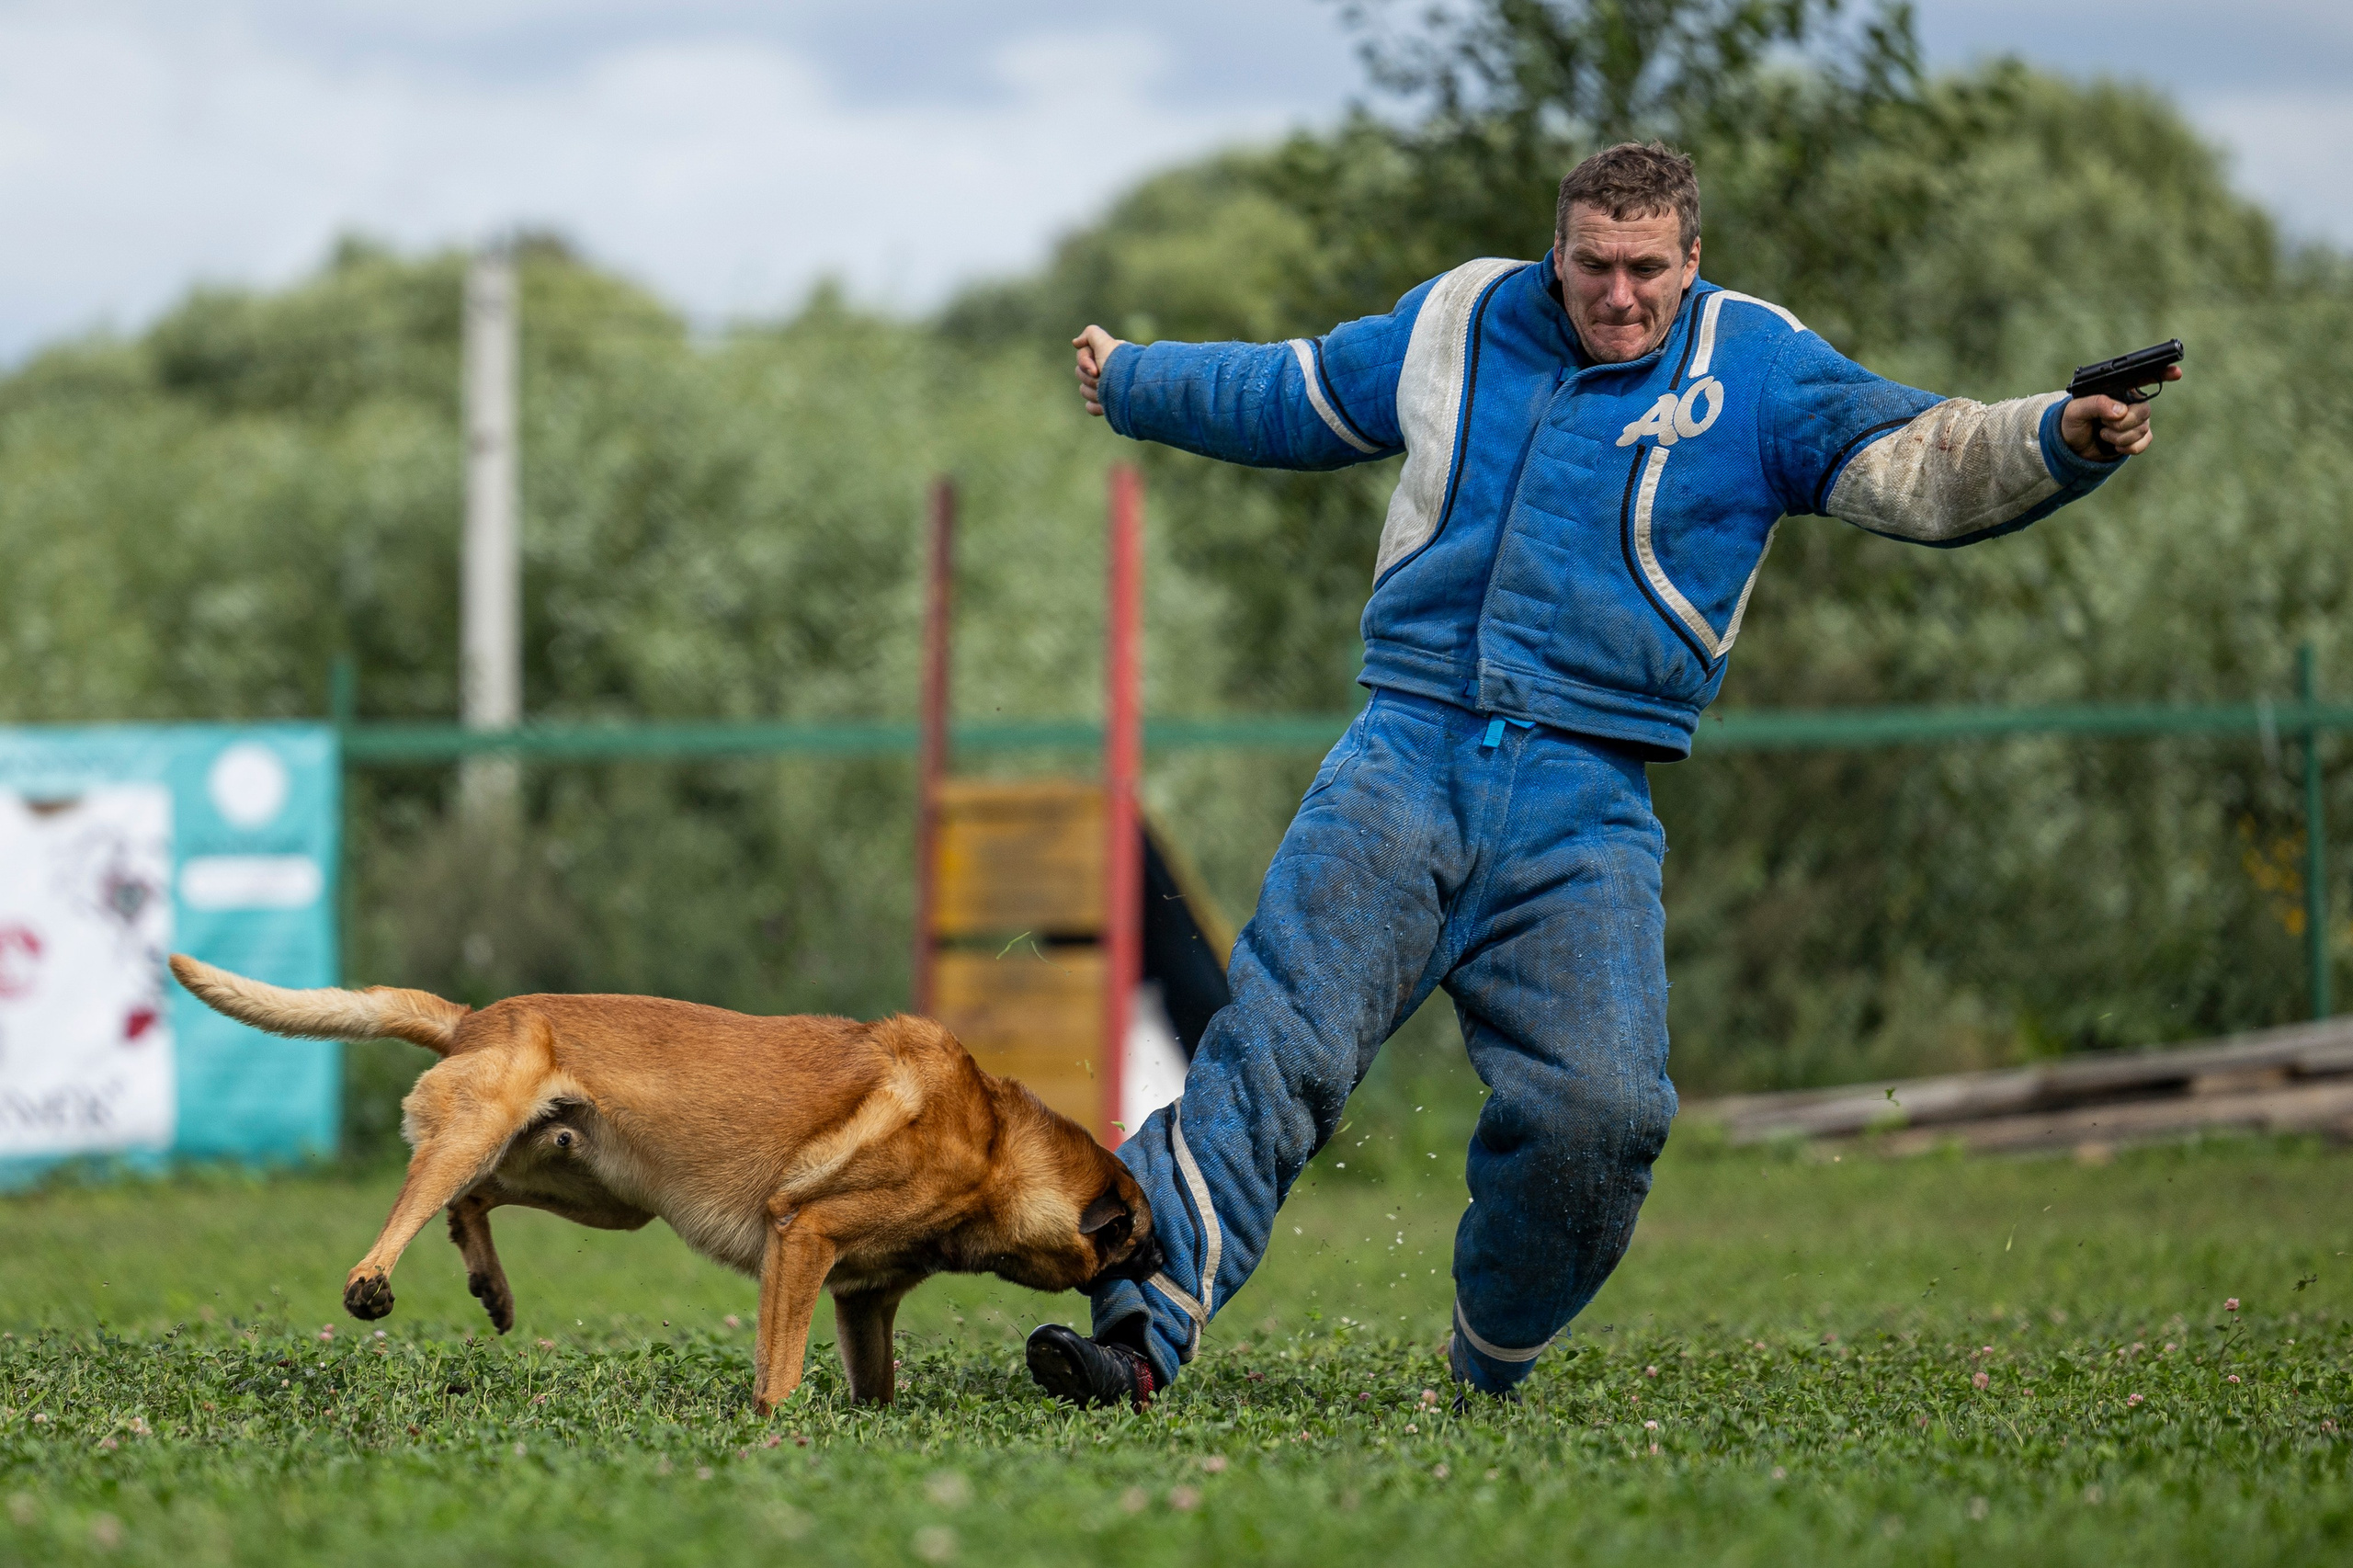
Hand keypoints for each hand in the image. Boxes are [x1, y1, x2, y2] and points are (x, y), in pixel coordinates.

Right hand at [1073, 325, 1127, 417]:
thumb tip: (1076, 343)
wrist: (1136, 393)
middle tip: (1104, 382)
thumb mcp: (1105, 344)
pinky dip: (1096, 407)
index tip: (1096, 371)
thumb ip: (1091, 335)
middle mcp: (1106, 370)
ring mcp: (1105, 389)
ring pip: (1084, 390)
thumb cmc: (1121, 367)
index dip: (1085, 363)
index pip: (1082, 356)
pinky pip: (1090, 406)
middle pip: (1081, 374)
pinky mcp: (1106, 405)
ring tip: (1110, 395)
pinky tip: (1105, 406)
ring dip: (1094, 393)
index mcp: (1106, 355)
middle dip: (1091, 379)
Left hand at [2060, 364, 2181, 460]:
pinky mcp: (2138, 438)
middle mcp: (2132, 402)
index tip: (2175, 373)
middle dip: (2122, 423)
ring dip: (2119, 437)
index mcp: (2119, 389)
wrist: (2071, 447)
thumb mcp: (2075, 410)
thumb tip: (2120, 411)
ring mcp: (2137, 420)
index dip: (2163, 373)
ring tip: (2103, 434)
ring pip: (2142, 429)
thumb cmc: (2073, 422)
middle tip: (2103, 424)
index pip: (2144, 378)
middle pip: (2144, 410)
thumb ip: (2095, 404)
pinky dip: (2127, 447)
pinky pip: (2143, 443)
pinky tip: (2114, 446)